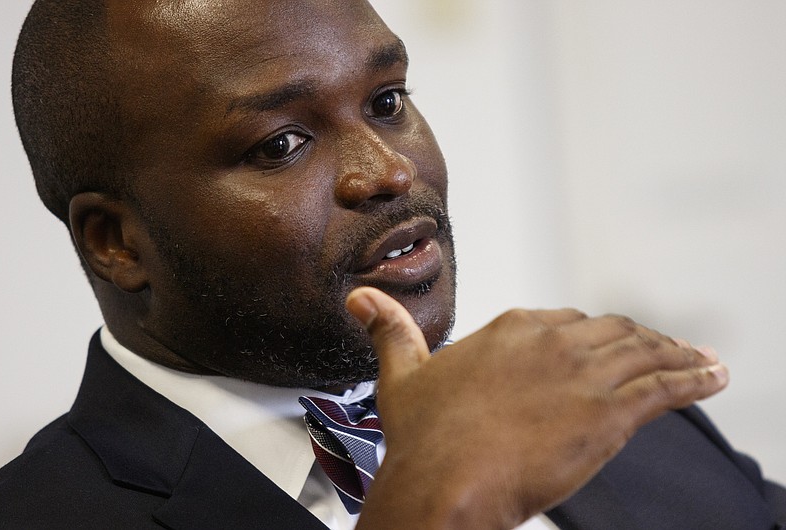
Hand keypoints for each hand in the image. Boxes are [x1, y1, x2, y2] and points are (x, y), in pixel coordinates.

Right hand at [349, 287, 727, 529]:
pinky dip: (695, 379)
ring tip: (699, 360)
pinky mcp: (609, 413)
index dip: (591, 334)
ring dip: (677, 355)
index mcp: (512, 329)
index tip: (605, 344)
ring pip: (645, 354)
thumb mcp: (403, 375)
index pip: (568, 321)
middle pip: (613, 332)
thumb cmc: (425, 437)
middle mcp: (552, 342)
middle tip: (661, 350)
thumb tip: (361, 301)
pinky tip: (713, 377)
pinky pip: (666, 387)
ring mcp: (584, 374)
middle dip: (640, 340)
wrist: (446, 480)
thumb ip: (389, 330)